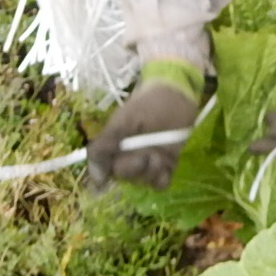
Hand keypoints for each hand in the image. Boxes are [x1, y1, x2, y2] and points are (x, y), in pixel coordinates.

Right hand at [88, 59, 202, 190]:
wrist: (178, 92)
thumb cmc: (149, 103)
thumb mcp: (122, 121)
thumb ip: (104, 146)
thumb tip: (96, 180)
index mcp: (113, 144)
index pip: (102, 169)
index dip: (105, 174)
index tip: (112, 175)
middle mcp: (128, 154)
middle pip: (123, 176)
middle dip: (133, 169)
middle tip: (146, 156)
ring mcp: (147, 159)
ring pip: (141, 180)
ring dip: (149, 173)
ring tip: (159, 158)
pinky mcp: (166, 162)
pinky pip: (159, 182)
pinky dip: (162, 179)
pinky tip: (166, 166)